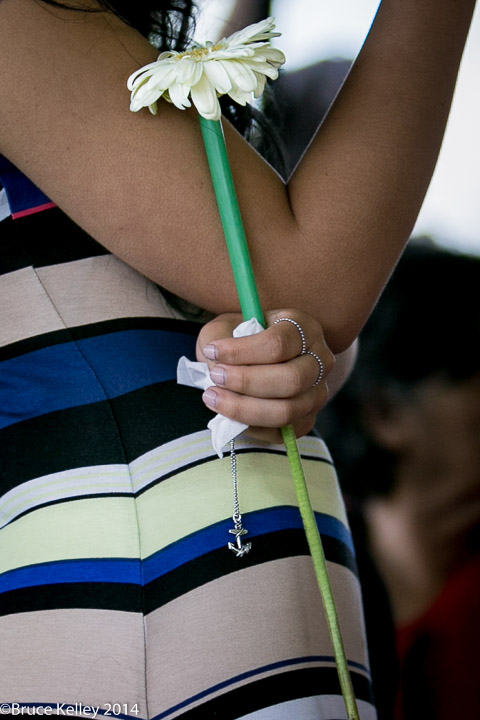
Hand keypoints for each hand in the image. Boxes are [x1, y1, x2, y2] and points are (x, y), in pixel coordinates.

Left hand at [196, 309, 334, 443]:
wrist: (252, 358)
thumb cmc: (239, 339)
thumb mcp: (225, 327)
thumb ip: (220, 340)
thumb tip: (218, 368)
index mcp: (303, 328)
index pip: (279, 343)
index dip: (242, 351)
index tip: (212, 352)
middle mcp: (320, 360)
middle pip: (291, 379)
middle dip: (246, 382)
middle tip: (215, 377)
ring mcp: (317, 393)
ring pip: (287, 410)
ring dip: (244, 408)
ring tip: (215, 398)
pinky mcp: (307, 420)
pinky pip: (281, 432)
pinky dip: (251, 427)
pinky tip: (229, 415)